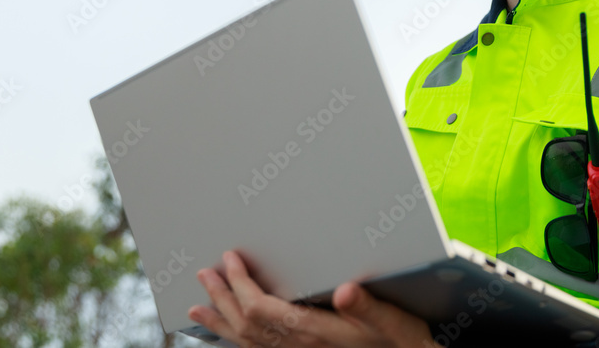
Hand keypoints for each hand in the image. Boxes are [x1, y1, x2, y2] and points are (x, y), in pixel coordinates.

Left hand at [188, 250, 441, 347]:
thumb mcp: (393, 322)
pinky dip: (237, 341)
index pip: (262, 309)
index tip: (230, 259)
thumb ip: (368, 307)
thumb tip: (345, 292)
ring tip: (197, 309)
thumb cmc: (400, 343)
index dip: (241, 284)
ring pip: (247, 342)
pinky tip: (230, 335)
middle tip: (203, 274)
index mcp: (316, 334)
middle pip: (246, 325)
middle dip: (222, 298)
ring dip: (221, 322)